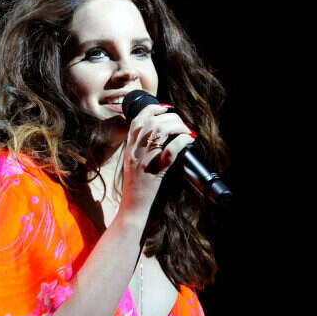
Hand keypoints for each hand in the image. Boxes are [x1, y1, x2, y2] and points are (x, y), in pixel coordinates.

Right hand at [119, 103, 194, 218]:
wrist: (133, 207)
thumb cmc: (136, 187)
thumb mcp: (133, 163)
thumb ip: (141, 149)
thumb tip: (158, 134)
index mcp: (129, 149)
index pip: (137, 121)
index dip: (151, 110)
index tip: (164, 108)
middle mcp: (135, 152)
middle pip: (150, 123)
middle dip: (169, 118)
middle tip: (180, 123)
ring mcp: (144, 162)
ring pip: (159, 132)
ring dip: (176, 126)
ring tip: (184, 130)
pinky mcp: (156, 172)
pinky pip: (169, 151)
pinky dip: (180, 142)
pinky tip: (187, 140)